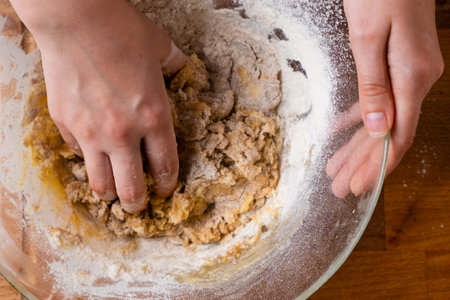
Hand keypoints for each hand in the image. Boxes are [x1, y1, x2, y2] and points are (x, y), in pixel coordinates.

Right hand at [10, 0, 185, 212]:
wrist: (76, 19)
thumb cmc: (122, 31)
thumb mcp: (161, 48)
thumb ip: (176, 65)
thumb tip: (182, 69)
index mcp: (154, 117)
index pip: (165, 167)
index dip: (167, 185)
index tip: (165, 191)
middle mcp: (123, 134)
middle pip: (131, 188)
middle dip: (138, 204)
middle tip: (139, 205)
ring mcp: (91, 133)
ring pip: (100, 183)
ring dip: (109, 192)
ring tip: (113, 191)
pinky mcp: (65, 125)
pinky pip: (77, 154)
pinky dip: (87, 158)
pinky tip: (91, 151)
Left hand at [327, 0, 443, 197]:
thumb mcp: (368, 38)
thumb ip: (373, 86)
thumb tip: (377, 129)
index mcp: (412, 77)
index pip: (397, 136)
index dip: (377, 165)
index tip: (359, 187)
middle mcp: (417, 79)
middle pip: (388, 133)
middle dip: (362, 163)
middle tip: (340, 186)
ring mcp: (410, 71)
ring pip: (382, 119)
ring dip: (358, 146)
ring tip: (337, 168)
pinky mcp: (398, 63)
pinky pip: (379, 98)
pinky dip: (359, 117)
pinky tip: (341, 132)